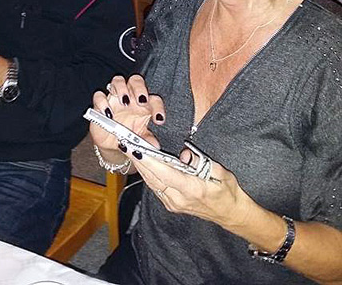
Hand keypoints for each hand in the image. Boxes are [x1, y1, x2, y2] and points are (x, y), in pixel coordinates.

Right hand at [91, 74, 164, 155]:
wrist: (111, 143)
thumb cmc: (128, 135)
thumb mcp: (139, 139)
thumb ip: (147, 141)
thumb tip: (154, 146)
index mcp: (144, 105)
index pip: (154, 99)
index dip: (158, 108)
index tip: (159, 120)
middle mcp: (130, 97)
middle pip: (136, 81)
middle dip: (139, 88)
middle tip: (141, 101)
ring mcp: (114, 98)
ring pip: (118, 81)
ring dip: (121, 88)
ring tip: (124, 102)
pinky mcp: (100, 104)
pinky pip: (99, 96)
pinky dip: (102, 102)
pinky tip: (108, 113)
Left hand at [127, 144, 247, 231]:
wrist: (230, 214)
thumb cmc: (228, 191)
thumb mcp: (220, 172)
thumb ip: (200, 161)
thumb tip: (184, 153)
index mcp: (191, 189)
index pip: (164, 173)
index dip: (148, 161)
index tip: (135, 148)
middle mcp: (178, 199)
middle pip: (152, 178)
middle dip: (137, 160)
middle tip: (125, 143)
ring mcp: (173, 204)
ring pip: (151, 183)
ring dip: (140, 166)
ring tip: (129, 149)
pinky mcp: (171, 205)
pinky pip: (155, 187)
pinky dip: (147, 173)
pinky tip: (141, 162)